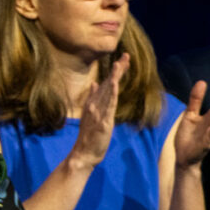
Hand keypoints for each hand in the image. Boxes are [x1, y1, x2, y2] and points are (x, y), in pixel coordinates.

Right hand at [70, 53, 129, 168]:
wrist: (83, 153)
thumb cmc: (89, 137)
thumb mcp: (91, 115)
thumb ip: (93, 98)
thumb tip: (95, 83)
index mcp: (93, 103)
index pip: (106, 84)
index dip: (114, 72)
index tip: (122, 60)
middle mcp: (94, 105)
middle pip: (108, 84)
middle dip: (118, 70)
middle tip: (126, 56)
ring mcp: (98, 112)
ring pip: (108, 91)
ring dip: (115, 77)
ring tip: (121, 64)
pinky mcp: (102, 121)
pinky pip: (108, 105)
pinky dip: (111, 93)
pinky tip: (114, 84)